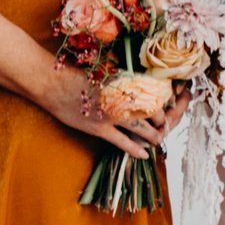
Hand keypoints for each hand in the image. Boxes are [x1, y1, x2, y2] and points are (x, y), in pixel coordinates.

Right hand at [45, 59, 163, 158]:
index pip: (156, 94)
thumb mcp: (106, 70)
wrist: (54, 83)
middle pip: (154, 113)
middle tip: (167, 125)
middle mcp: (122, 99)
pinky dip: (134, 150)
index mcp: (126, 82)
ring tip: (159, 140)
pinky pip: (122, 142)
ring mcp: (111, 116)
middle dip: (164, 121)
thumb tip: (140, 83)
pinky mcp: (99, 129)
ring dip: (153, 137)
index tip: (169, 105)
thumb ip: (124, 78)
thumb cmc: (78, 72)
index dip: (166, 102)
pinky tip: (143, 155)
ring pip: (142, 130)